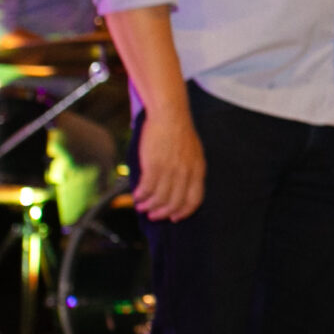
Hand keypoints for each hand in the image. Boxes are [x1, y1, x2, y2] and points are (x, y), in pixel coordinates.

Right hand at [133, 104, 206, 222]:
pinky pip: (147, 188)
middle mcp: (185, 173)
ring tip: (142, 206)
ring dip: (149, 206)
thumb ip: (190, 170)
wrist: (170, 115)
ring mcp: (170, 170)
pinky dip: (140, 195)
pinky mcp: (154, 165)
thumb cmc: (179, 131)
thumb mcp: (194, 152)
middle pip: (175, 203)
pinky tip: (136, 196)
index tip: (174, 217)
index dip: (183, 212)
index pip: (194, 200)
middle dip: (163, 213)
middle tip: (154, 215)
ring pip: (159, 198)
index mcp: (198, 171)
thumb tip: (181, 186)